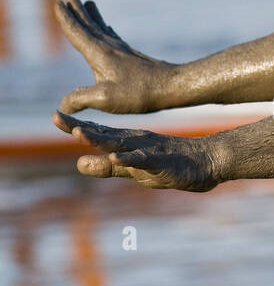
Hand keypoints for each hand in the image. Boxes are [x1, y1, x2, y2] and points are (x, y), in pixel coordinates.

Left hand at [52, 111, 220, 190]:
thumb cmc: (168, 165)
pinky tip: (114, 158)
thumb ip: (105, 168)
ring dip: (98, 139)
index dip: (75, 126)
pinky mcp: (160, 162)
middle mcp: (132, 143)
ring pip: (118, 145)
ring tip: (79, 134)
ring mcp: (146, 151)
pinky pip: (142, 161)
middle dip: (78, 127)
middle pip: (101, 135)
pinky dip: (128, 160)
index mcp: (125, 143)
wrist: (206, 162)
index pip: (96, 133)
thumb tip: (78, 163)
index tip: (55, 116)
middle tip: (56, 116)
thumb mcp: (131, 169)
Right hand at [54, 0, 174, 113]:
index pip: (77, 32)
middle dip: (77, 10)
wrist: (172, 85)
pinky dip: (104, 27)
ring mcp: (121, 50)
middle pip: (88, 24)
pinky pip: (112, 36)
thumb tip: (62, 105)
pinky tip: (106, 27)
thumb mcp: (105, 99)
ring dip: (90, 16)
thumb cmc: (139, 93)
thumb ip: (80, 98)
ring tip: (86, 3)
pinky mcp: (130, 56)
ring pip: (100, 28)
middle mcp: (109, 46)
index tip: (57, 3)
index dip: (65, 19)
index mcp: (98, 53)